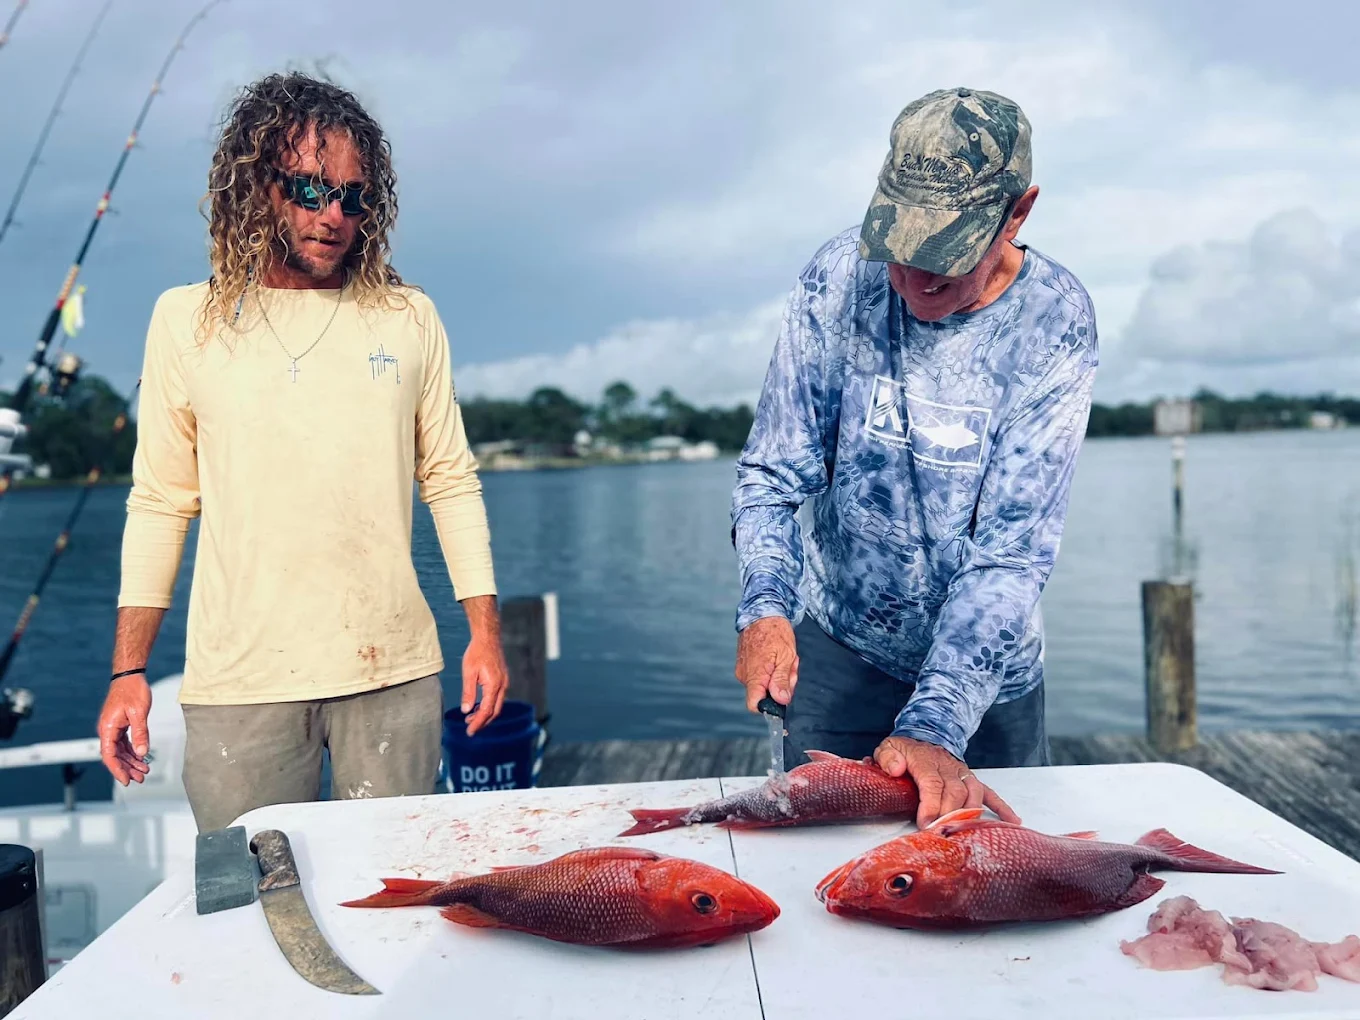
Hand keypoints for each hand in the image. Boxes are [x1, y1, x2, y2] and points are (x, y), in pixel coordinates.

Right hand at [97, 674, 152, 785]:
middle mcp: (107, 730)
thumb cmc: (132, 690)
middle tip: (140, 778)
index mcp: (107, 728)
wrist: (130, 675)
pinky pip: (124, 743)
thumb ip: (140, 734)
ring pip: (121, 751)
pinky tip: (141, 758)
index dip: (117, 770)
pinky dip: (133, 751)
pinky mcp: (120, 725)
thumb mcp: (139, 713)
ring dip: (131, 761)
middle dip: (127, 768)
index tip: (126, 780)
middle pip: (115, 756)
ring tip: (144, 771)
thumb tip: (142, 753)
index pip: (109, 756)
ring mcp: (113, 728)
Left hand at [461, 634, 508, 735]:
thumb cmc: (477, 652)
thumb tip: (466, 710)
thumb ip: (468, 693)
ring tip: (470, 718)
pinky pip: (498, 698)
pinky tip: (478, 706)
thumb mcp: (468, 673)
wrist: (488, 637)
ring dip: (485, 714)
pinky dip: (489, 705)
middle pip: (494, 712)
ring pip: (497, 706)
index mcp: (494, 685)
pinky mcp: (502, 680)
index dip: (478, 723)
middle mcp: (502, 686)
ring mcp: (504, 683)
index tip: (469, 732)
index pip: (487, 711)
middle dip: (483, 722)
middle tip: (470, 729)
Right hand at [735, 616, 798, 711]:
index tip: (781, 698)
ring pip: (764, 684)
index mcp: (754, 675)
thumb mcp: (786, 656)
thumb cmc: (775, 631)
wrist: (762, 611)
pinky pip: (759, 675)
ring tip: (783, 658)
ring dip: (778, 676)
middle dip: (781, 685)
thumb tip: (781, 700)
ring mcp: (743, 669)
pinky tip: (776, 656)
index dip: (768, 707)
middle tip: (790, 667)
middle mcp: (745, 675)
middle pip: (764, 695)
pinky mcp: (744, 664)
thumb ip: (782, 680)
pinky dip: (771, 669)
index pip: (754, 705)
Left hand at [874, 735, 1019, 828]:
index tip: (926, 823)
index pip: (932, 783)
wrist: (924, 733)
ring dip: (969, 814)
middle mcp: (947, 766)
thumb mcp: (888, 748)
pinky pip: (989, 792)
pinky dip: (1002, 806)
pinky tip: (1012, 820)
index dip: (932, 805)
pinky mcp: (970, 778)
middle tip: (940, 833)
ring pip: (972, 793)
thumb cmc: (905, 748)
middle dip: (948, 815)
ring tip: (964, 832)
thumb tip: (895, 769)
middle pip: (954, 792)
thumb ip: (888, 758)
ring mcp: (962, 772)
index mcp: (925, 760)